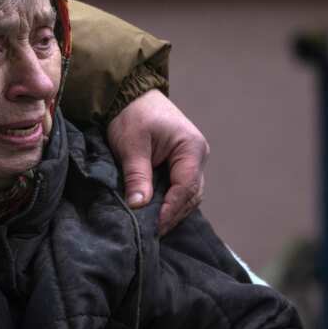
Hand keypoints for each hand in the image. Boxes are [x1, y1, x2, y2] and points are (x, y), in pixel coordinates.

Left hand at [106, 89, 207, 233]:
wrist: (130, 96)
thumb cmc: (133, 115)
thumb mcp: (132, 145)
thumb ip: (137, 175)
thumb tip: (139, 205)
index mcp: (191, 148)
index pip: (185, 187)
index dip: (170, 209)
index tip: (155, 226)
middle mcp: (197, 156)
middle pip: (190, 195)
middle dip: (172, 214)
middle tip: (152, 233)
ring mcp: (191, 161)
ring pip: (187, 194)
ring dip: (171, 210)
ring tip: (152, 227)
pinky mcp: (180, 164)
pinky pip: (179, 189)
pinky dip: (169, 201)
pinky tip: (155, 213)